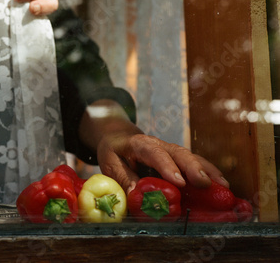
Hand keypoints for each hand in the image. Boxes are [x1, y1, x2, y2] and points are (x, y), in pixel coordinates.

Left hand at [79, 100, 228, 193]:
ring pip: (190, 157)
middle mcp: (159, 145)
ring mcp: (171, 151)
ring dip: (207, 171)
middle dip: (193, 167)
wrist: (119, 138)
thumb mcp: (110, 163)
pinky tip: (221, 184)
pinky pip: (195, 165)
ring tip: (222, 185)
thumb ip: (124, 178)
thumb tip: (137, 194)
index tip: (178, 182)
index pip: (154, 153)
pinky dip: (209, 173)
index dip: (167, 166)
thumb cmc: (114, 151)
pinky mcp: (178, 160)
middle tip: (205, 184)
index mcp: (140, 144)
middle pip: (178, 153)